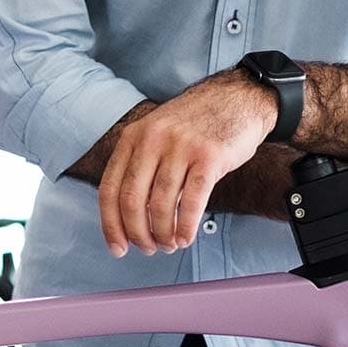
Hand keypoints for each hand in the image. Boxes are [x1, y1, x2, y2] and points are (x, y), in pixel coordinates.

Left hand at [99, 71, 276, 256]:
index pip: (109, 189)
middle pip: (132, 200)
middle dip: (137, 233)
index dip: (111, 224)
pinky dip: (186, 226)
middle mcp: (152, 140)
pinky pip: (192, 201)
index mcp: (133, 137)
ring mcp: (181, 147)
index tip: (118, 247)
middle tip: (148, 249)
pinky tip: (186, 237)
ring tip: (169, 245)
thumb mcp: (157, 134)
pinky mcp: (209, 156)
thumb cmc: (196, 124)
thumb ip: (141, 167)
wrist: (237, 98)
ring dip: (163, 234)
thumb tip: (129, 218)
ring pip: (161, 204)